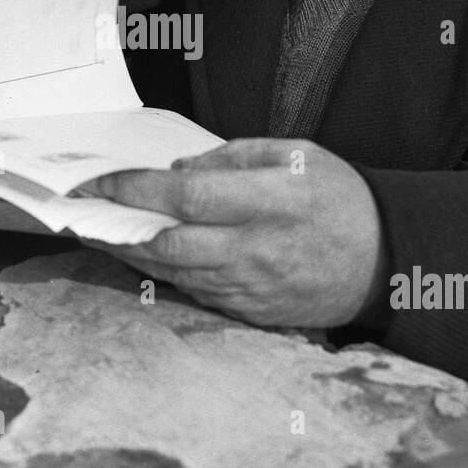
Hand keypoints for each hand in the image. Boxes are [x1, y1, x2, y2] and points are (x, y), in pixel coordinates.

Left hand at [84, 138, 385, 327]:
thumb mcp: (296, 155)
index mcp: (268, 201)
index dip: (134, 189)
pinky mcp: (251, 311)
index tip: (98, 181)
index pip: (185, 196)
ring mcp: (252, 286)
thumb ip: (234, 158)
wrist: (386, 260)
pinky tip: (142, 256)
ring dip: (131, 254)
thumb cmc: (340, 198)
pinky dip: (164, 274)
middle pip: (168, 244)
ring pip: (174, 273)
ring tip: (98, 232)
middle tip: (81, 212)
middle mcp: (256, 248)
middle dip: (117, 228)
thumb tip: (179, 172)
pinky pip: (195, 292)